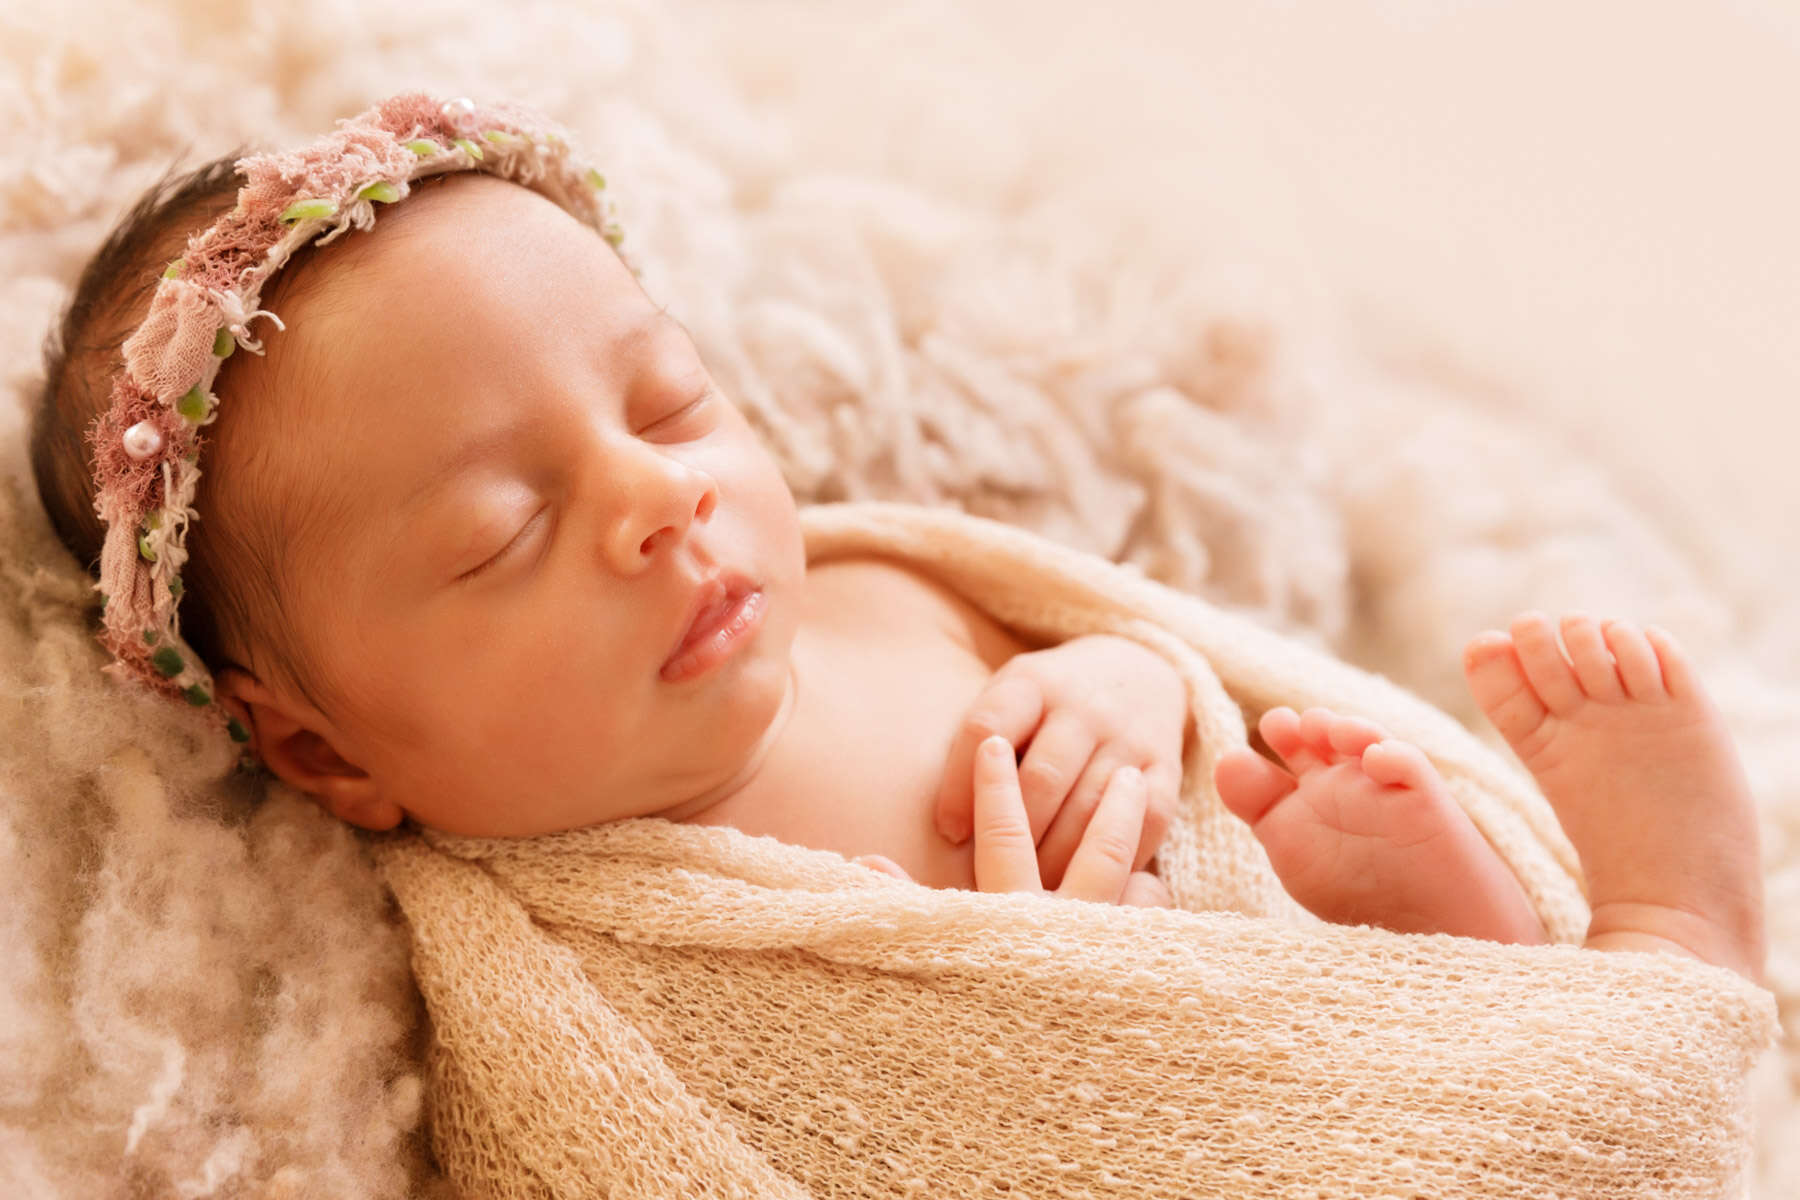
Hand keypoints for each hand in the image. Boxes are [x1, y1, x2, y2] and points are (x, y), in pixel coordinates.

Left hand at [932, 634, 1186, 889]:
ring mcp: (1129, 736)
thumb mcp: (1011, 696)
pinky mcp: (1167, 766)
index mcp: (1032, 682)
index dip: (962, 786)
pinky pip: (1145, 822)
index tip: (948, 832)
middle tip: (994, 881)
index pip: (988, 729)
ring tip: (1036, 894)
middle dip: (1015, 835)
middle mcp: (1083, 706)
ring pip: (1090, 809)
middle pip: (1042, 779)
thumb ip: (978, 744)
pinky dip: (1119, 859)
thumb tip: (947, 827)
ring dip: (1059, 859)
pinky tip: (1096, 885)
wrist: (1140, 669)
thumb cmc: (1050, 703)